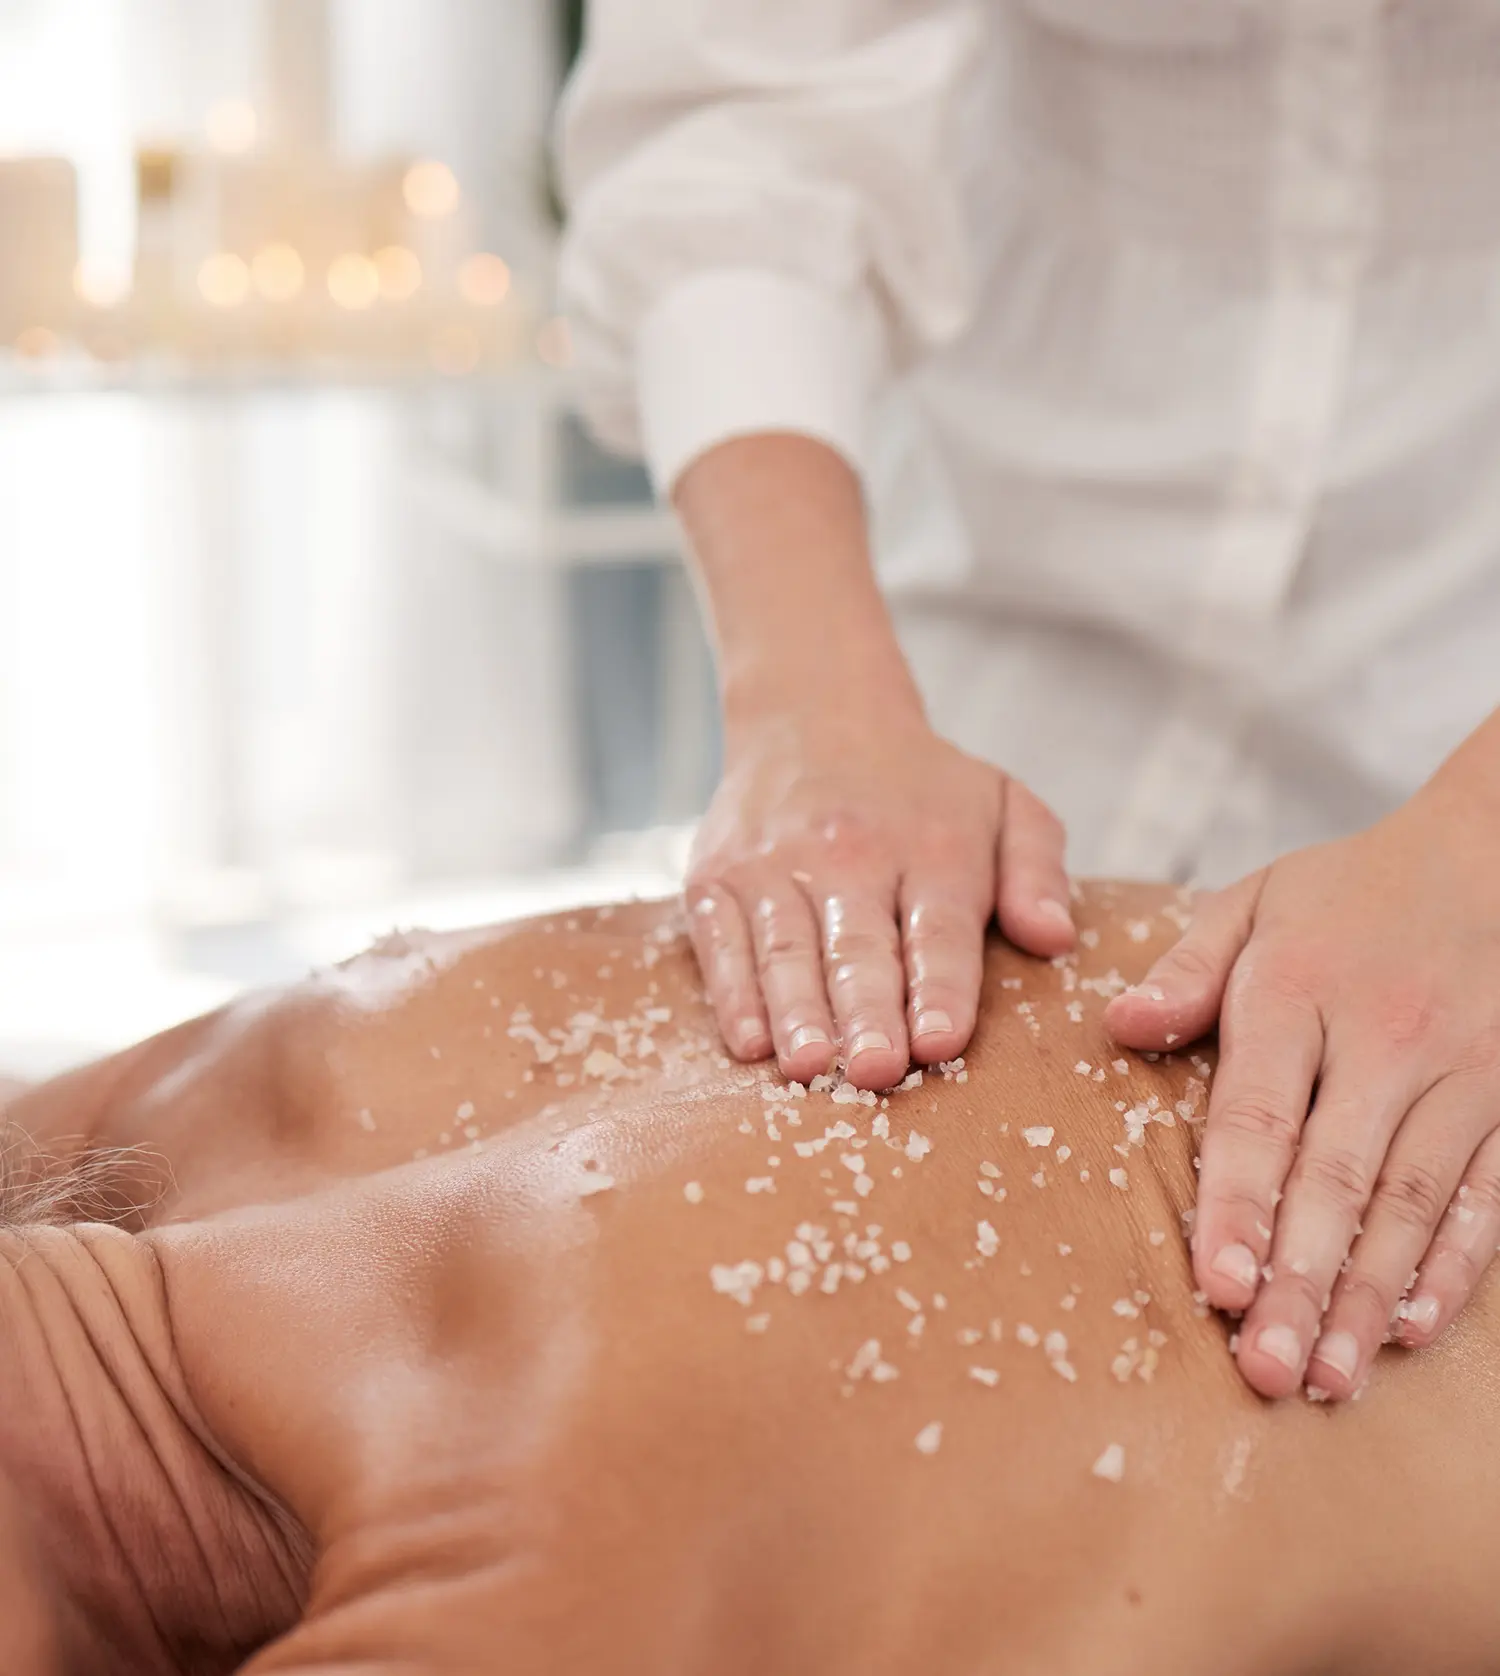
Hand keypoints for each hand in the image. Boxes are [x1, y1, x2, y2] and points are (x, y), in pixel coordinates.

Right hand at [685, 704, 1074, 1089]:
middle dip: (867, 1012)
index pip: (938, 930)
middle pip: (860, 946)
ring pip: (788, 950)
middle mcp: (850, 856)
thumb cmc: (921, 787)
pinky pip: (724, 942)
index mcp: (932, 849)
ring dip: (797, 1012)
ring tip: (808, 1067)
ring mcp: (775, 867)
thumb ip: (1036, 871)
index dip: (939, 987)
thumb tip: (1054, 938)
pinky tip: (749, 1042)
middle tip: (874, 1070)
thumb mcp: (1003, 803)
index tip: (940, 1042)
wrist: (812, 712)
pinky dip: (733, 994)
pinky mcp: (717, 877)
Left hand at [1105, 780, 1499, 1399]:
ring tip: (1325, 1376)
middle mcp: (1384, 1038)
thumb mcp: (1255, 901)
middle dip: (1299, 1281)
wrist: (1496, 856)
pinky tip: (1413, 1331)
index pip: (1259, 1114)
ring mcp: (1460, 1074)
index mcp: (1297, 989)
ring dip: (1368, 1298)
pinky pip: (1484, 1198)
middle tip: (1263, 1369)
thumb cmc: (1350, 891)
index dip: (1237, 1204)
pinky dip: (1453, 1269)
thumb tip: (1118, 1026)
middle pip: (1336, 1178)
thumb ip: (1187, 968)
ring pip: (1411, 1204)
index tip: (1215, 1285)